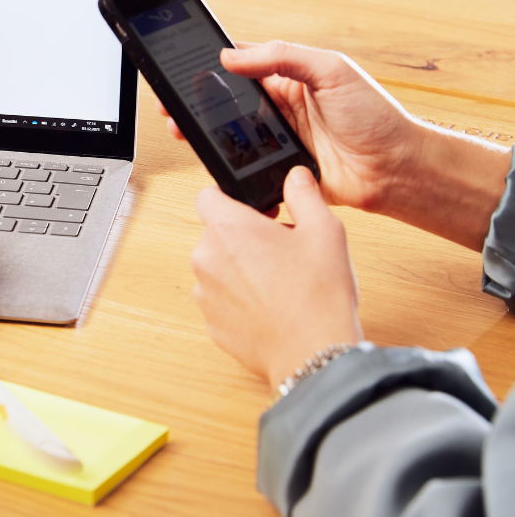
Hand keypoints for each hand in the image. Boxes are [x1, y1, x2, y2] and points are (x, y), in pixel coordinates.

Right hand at [159, 41, 508, 248]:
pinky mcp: (275, 170)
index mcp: (288, 78)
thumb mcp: (332, 70)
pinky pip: (241, 165)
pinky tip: (207, 156)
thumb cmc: (375, 117)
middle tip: (171, 103)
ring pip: (227, 134)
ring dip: (202, 132)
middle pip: (224, 101)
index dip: (210, 65)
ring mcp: (274, 140)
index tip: (182, 65)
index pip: (240, 65)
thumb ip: (283, 57)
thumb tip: (232, 56)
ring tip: (179, 128)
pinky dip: (223, 163)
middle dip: (195, 101)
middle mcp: (278, 108)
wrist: (395, 170)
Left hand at [191, 166, 362, 387]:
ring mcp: (205, 293)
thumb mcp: (324, 231)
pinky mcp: (211, 323)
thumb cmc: (318, 293)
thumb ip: (305, 195)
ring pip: (219, 269)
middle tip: (281, 249)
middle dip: (244, 237)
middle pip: (216, 234)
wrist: (314, 353)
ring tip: (280, 283)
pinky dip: (240, 300)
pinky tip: (271, 308)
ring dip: (241, 269)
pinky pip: (222, 301)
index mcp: (228, 228)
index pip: (208, 195)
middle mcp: (206, 258)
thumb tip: (295, 177)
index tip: (254, 209)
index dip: (231, 198)